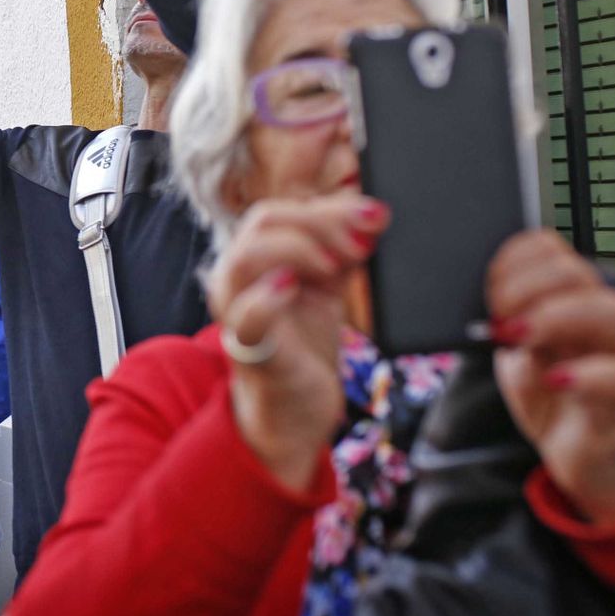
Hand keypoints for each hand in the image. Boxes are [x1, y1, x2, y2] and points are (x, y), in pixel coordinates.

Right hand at [208, 194, 390, 490]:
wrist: (294, 408)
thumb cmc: (304, 341)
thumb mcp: (329, 284)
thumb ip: (345, 248)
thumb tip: (374, 215)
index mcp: (258, 256)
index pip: (284, 210)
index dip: (330, 208)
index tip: (375, 217)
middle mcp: (239, 277)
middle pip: (263, 221)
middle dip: (319, 223)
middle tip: (359, 246)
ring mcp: (239, 311)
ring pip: (245, 257)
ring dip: (297, 250)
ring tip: (334, 267)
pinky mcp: (251, 349)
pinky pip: (246, 318)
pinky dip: (267, 298)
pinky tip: (290, 289)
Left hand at [488, 230, 614, 525]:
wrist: (576, 452)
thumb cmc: (545, 392)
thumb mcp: (512, 355)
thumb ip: (499, 326)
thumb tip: (462, 304)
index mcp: (566, 300)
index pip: (553, 252)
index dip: (518, 257)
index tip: (486, 281)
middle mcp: (595, 321)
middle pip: (581, 274)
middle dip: (530, 283)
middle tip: (496, 312)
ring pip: (614, 314)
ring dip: (557, 315)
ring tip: (514, 334)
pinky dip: (590, 375)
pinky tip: (554, 378)